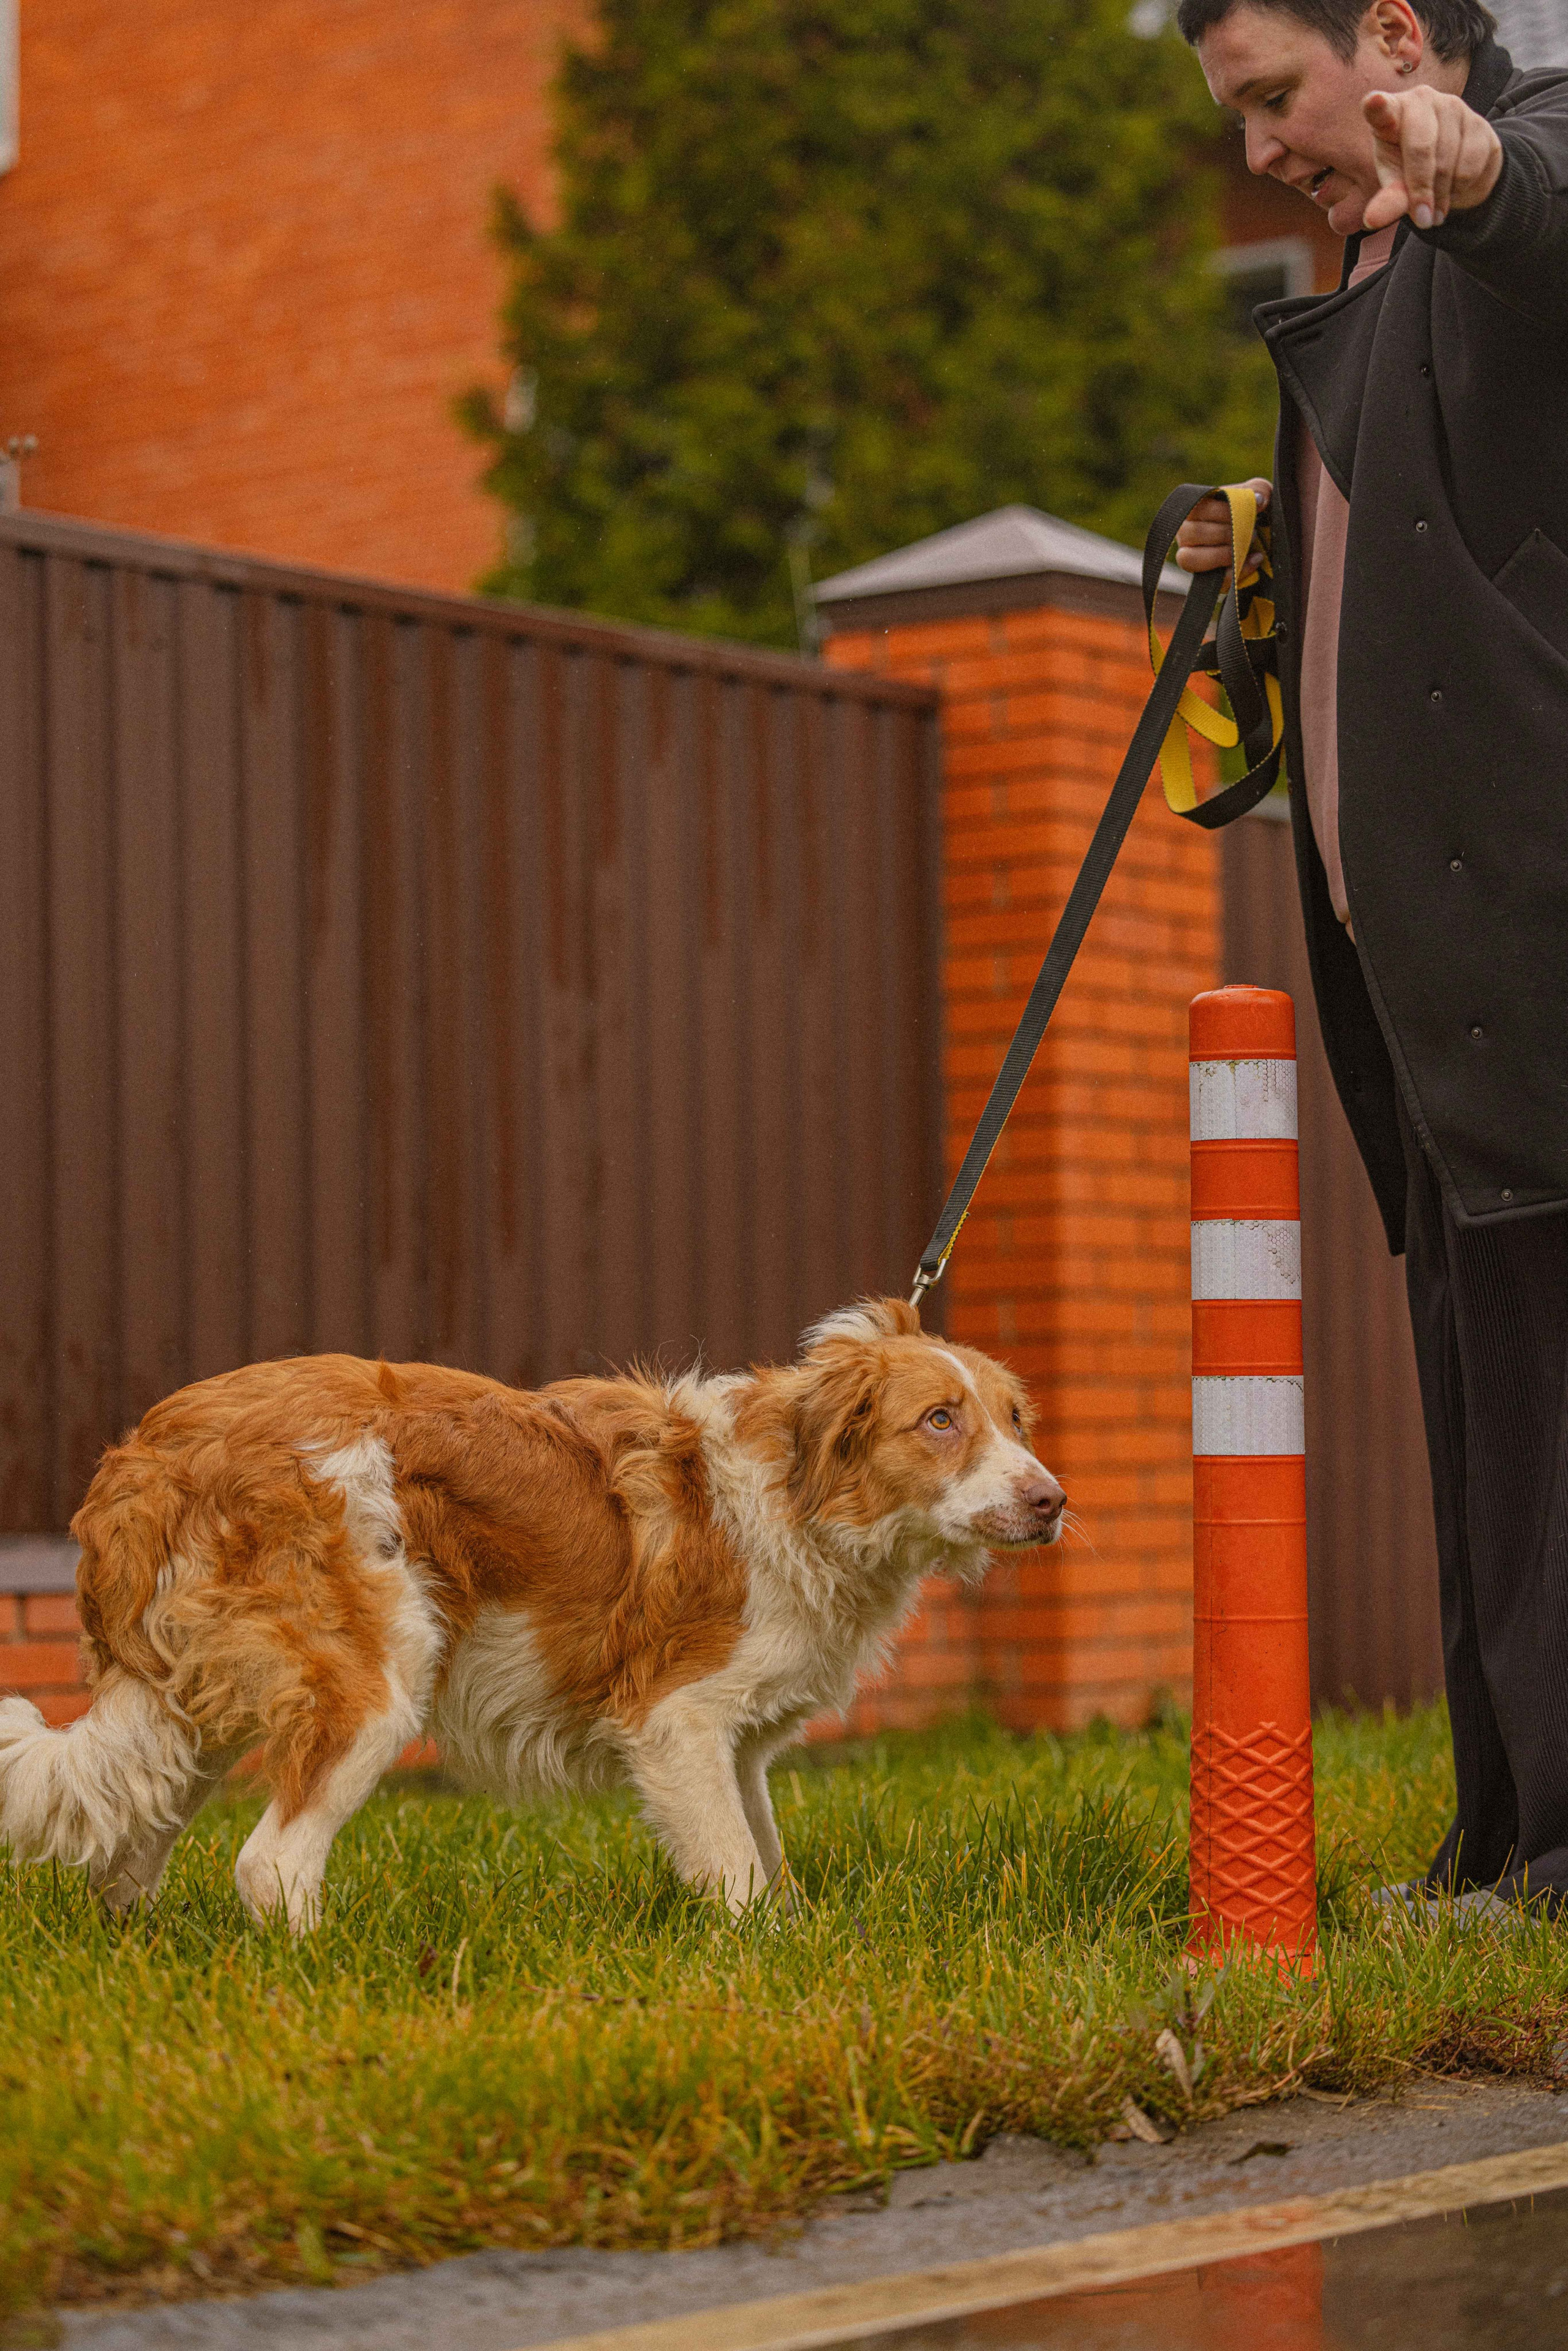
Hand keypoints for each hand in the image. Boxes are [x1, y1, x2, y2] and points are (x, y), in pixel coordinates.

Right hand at [1174, 479, 1270, 577]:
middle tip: (1252, 532)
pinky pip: (1213, 580)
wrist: (1262, 538)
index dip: (1223, 511)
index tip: (1250, 510)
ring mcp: (1191, 558)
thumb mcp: (1257, 495)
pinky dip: (1237, 571)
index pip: (1197, 509)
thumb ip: (1258, 489)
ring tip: (1248, 546)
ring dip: (1223, 553)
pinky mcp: (1206, 579)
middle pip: (1191, 533)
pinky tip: (1255, 559)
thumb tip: (1259, 499)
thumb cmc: (1252, 513)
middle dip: (1226, 533)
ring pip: (1190, 559)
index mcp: (1194, 510)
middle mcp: (1186, 534)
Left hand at [1362, 86, 1502, 230]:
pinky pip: (1470, 164)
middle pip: (1420, 147)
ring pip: (1448, 159)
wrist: (1456, 170)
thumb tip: (1373, 220)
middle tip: (1423, 220)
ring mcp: (1453, 106)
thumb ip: (1387, 199)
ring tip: (1436, 209)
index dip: (1377, 106)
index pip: (1381, 108)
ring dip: (1442, 195)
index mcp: (1391, 113)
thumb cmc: (1411, 171)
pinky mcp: (1479, 122)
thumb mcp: (1396, 185)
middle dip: (1421, 189)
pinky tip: (1454, 191)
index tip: (1374, 102)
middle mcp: (1421, 99)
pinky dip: (1461, 187)